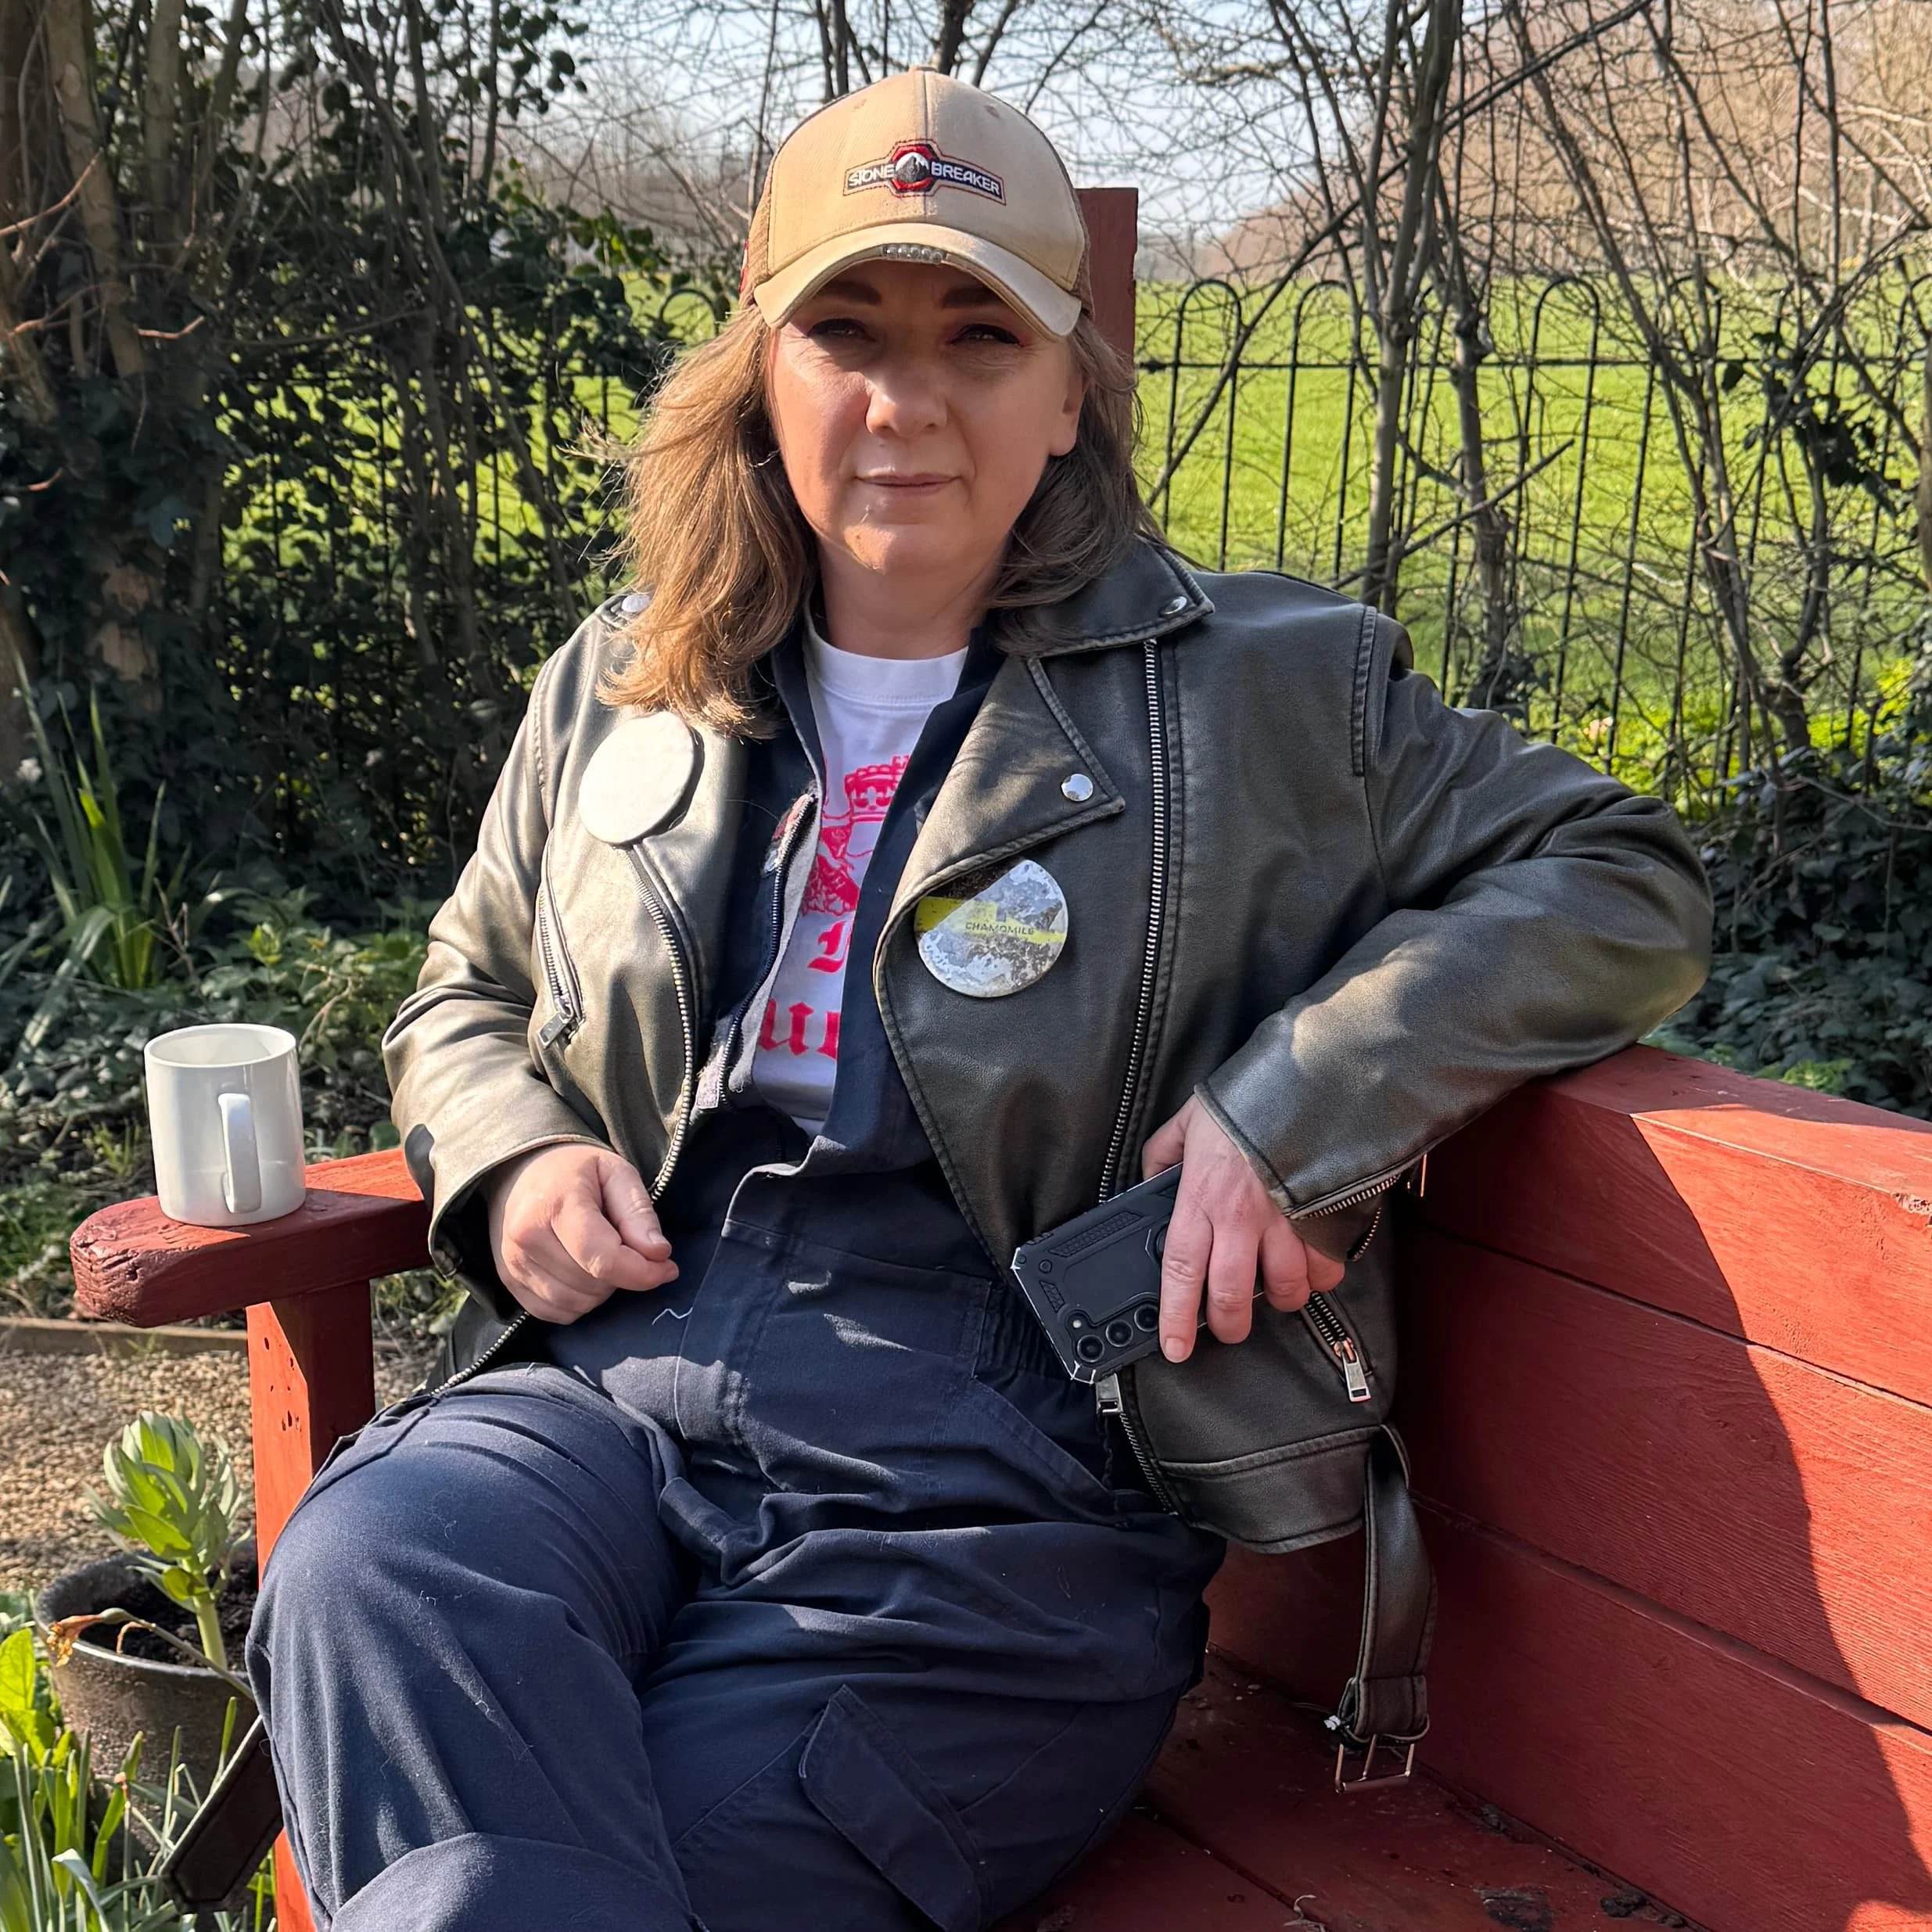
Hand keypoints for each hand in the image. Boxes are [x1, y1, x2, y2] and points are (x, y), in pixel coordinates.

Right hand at [486, 1143, 678, 1323]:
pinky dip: (576, 1301)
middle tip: (622, 1245)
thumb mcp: (616, 1173)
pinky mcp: (507, 1280)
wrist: (521, 1168)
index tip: (666, 1267)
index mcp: (556, 1205)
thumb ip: (639, 1213)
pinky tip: (580, 1272)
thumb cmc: (576, 1169)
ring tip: (599, 1256)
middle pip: (592, 1285)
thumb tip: (658, 1253)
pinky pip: (554, 1313)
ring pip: (575, 1304)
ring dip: (599, 1290)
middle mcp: (526, 1238)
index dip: (643, 1272)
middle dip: (621, 1274)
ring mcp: (511, 1262)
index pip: (603, 1259)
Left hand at [1141, 1097, 1344, 1362]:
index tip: (1174, 1347)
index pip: (1180, 1272)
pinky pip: (1325, 1268)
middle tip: (1227, 1327)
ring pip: (1284, 1291)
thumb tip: (1151, 1182)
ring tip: (1272, 1291)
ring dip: (1278, 1300)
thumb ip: (1162, 1157)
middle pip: (1231, 1298)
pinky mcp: (1322, 1220)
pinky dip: (1319, 1275)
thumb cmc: (1244, 1102)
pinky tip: (1310, 1265)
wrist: (1305, 1081)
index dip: (1175, 1318)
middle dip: (1228, 1325)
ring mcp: (1285, 1224)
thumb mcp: (1185, 1123)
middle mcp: (1240, 1220)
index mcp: (1200, 1199)